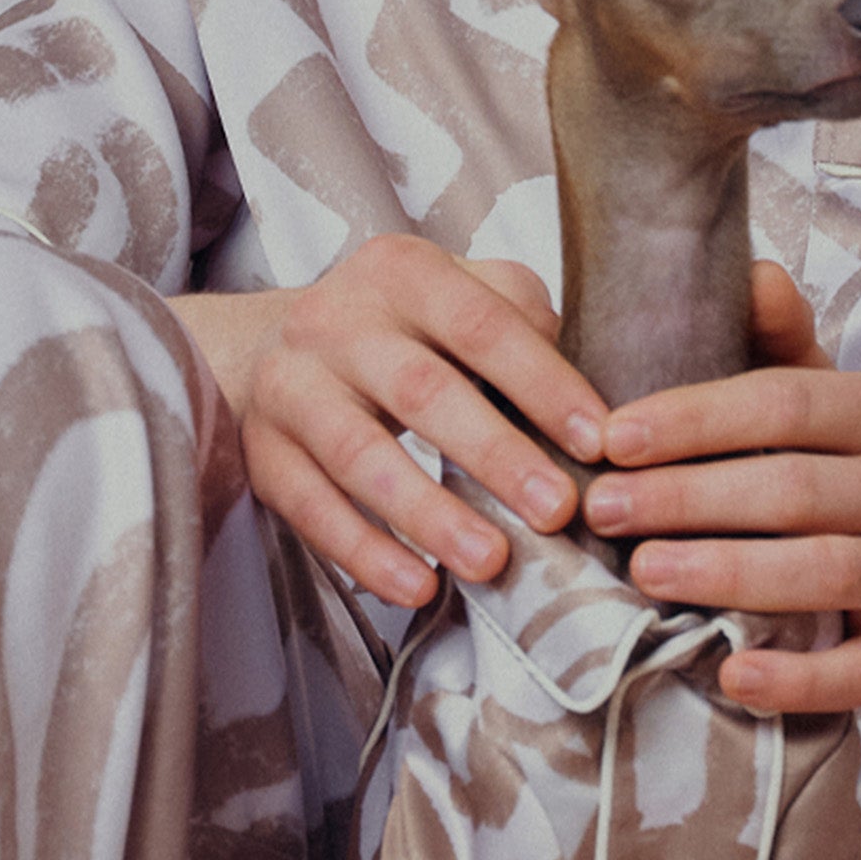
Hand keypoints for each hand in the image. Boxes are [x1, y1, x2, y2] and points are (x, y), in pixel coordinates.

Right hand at [185, 236, 607, 613]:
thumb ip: (519, 319)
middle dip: (494, 455)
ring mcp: (292, 386)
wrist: (272, 347)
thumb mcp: (457, 293)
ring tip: (489, 561)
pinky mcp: (263, 451)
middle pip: (421, 390)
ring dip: (428, 514)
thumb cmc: (398, 330)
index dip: (542, 384)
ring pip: (359, 455)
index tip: (597, 443)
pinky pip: (310, 508)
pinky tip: (417, 586)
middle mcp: (338, 321)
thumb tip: (573, 389)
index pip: (482, 325)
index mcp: (403, 273)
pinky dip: (364, 552)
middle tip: (555, 512)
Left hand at [578, 266, 860, 715]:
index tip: (610, 437)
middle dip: (689, 499)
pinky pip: (857, 672)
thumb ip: (777, 341)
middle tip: (602, 510)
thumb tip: (749, 273)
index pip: (788, 402)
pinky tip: (731, 676)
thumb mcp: (818, 400)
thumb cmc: (838, 473)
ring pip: (824, 573)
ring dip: (728, 574)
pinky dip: (794, 678)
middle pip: (796, 489)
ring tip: (643, 574)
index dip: (694, 419)